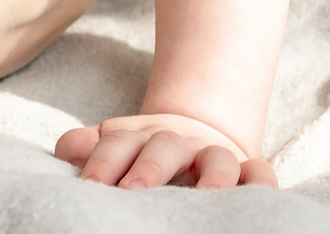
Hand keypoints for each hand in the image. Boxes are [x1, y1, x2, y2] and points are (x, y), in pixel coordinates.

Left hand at [55, 113, 274, 189]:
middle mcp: (178, 142)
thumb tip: (67, 151)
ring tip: (207, 194)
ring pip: (217, 158)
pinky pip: (260, 172)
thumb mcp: (115, 144)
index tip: (89, 186)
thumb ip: (89, 147)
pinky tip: (256, 198)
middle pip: (164, 145)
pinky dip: (262, 182)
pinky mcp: (245, 168)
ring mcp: (214, 153)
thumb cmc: (143, 151)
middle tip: (133, 190)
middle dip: (149, 166)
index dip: (103, 161)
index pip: (118, 142)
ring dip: (213, 174)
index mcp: (139, 136)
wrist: (194, 131)